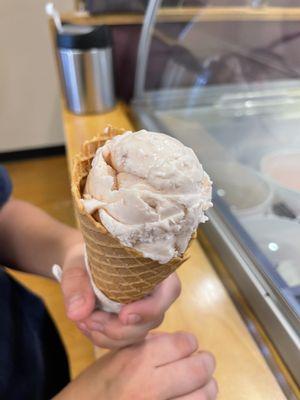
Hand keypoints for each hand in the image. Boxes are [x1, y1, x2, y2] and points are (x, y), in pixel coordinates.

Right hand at [54, 332, 217, 399]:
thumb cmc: (95, 387)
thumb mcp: (117, 356)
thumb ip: (148, 345)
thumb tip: (178, 342)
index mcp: (137, 359)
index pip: (185, 343)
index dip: (188, 343)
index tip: (186, 347)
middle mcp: (149, 386)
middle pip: (199, 369)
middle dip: (204, 363)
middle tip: (201, 364)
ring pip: (204, 395)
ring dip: (205, 388)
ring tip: (198, 386)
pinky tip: (186, 398)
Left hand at [61, 243, 180, 347]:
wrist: (83, 263)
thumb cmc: (88, 256)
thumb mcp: (77, 264)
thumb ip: (76, 284)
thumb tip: (77, 313)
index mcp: (156, 268)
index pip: (170, 290)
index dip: (151, 308)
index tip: (123, 314)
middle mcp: (157, 292)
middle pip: (152, 320)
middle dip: (119, 328)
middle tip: (88, 319)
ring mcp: (146, 310)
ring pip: (137, 334)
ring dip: (108, 335)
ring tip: (82, 321)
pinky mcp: (133, 324)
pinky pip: (124, 341)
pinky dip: (103, 338)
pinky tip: (85, 325)